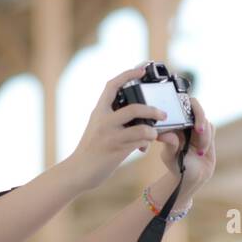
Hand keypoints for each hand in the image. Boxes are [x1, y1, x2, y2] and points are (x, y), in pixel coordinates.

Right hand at [64, 66, 169, 191]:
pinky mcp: (116, 150)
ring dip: (152, 132)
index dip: (128, 75)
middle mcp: (103, 121)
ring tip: (155, 134)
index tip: (141, 69)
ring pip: (141, 128)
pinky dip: (147, 143)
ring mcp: (110, 136)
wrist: (78, 171)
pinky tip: (144, 147)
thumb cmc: (91, 151)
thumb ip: (113, 119)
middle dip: (152, 110)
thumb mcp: (98, 128)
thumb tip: (138, 118)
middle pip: (134, 108)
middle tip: (162, 114)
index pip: (112, 86)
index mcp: (99, 112)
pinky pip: (140, 143)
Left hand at [141, 95, 214, 205]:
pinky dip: (208, 140)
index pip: (179, 105)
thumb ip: (169, 145)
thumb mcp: (170, 157)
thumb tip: (163, 135)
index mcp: (173, 123)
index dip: (185, 105)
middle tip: (199, 131)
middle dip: (200, 117)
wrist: (192, 177)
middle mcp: (185, 122)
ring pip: (205, 122)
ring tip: (199, 152)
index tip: (186, 115)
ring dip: (204, 137)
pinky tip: (202, 151)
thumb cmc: (177, 166)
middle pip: (196, 107)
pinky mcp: (207, 132)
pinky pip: (211, 128)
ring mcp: (196, 126)